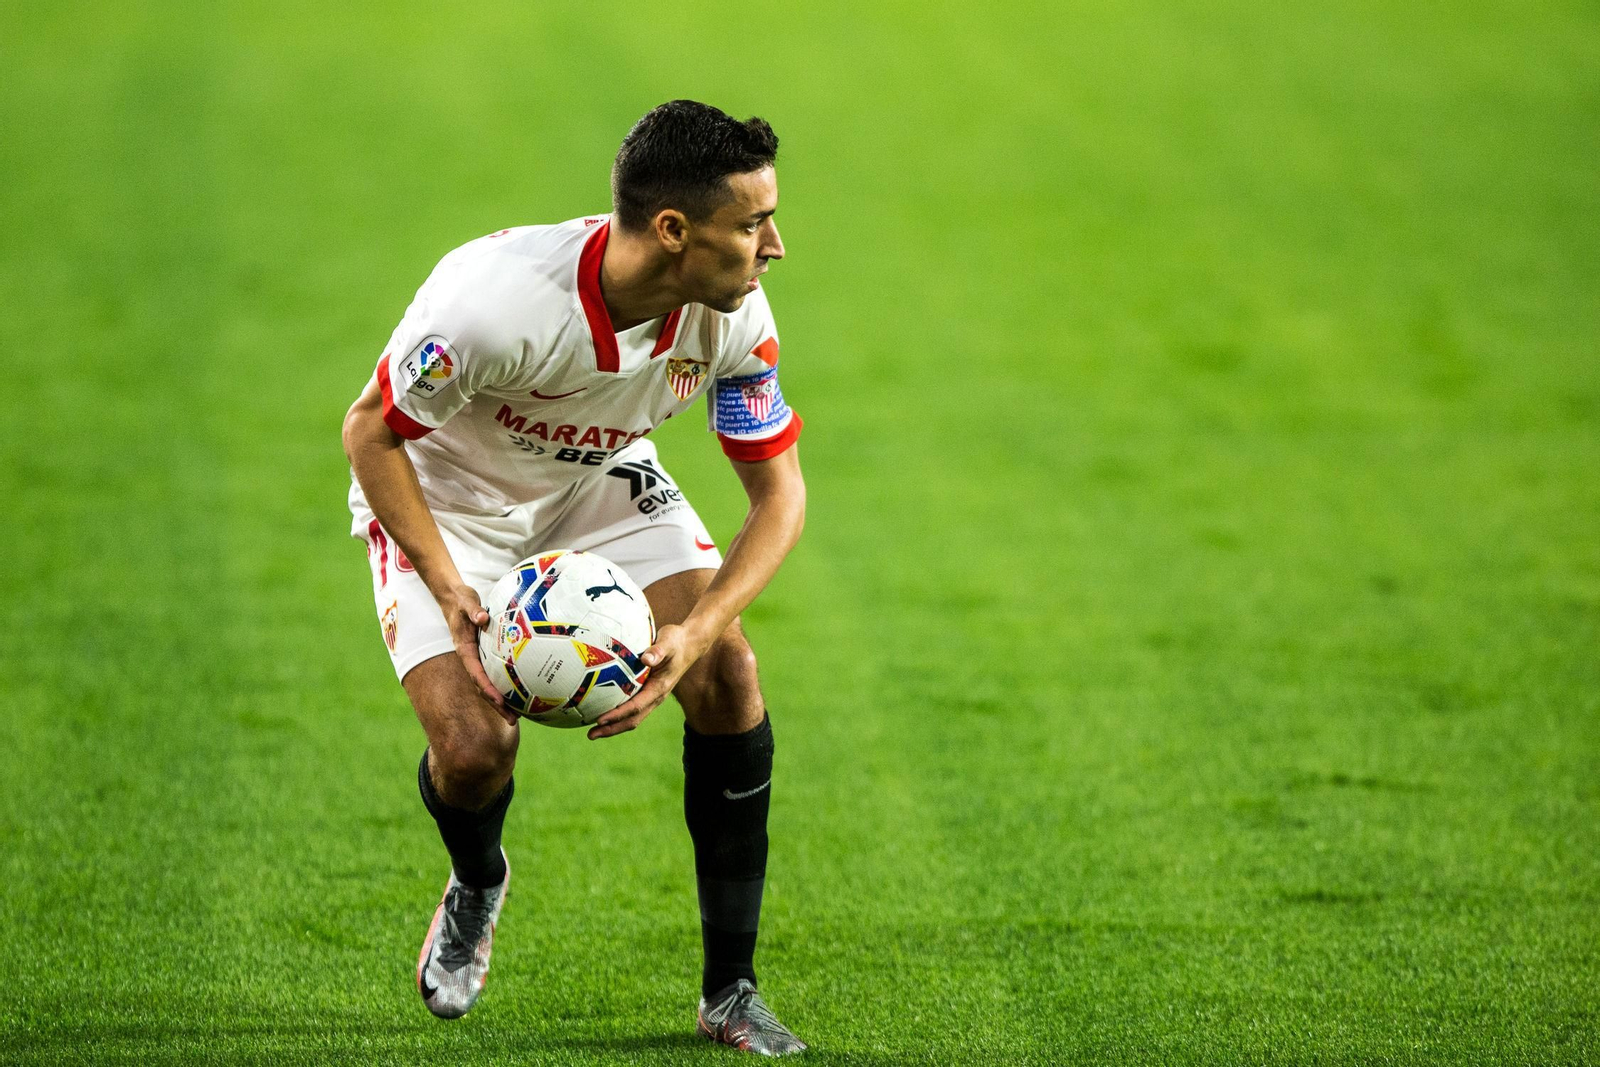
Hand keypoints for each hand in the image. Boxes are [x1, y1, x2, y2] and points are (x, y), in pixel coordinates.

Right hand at [441, 585, 515, 725]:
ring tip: (517, 716)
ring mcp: (477, 658)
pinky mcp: (484, 655)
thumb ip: (473, 611)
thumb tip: (482, 619)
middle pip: (483, 687)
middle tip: (513, 720)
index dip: (487, 689)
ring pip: (488, 683)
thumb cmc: (461, 601)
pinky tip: (520, 692)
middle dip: (497, 705)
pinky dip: (505, 684)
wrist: (454, 598)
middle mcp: (471, 658)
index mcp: (465, 650)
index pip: (476, 674)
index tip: (499, 701)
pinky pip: (495, 673)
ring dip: (501, 701)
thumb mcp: (466, 603)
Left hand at [588, 624, 703, 739]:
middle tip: (591, 735)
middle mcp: (656, 697)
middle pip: (633, 719)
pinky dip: (617, 715)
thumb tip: (645, 659)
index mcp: (659, 688)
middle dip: (612, 729)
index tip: (600, 720)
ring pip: (632, 717)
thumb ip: (658, 651)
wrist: (688, 644)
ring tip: (592, 732)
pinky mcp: (648, 693)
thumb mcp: (668, 642)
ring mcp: (652, 697)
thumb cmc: (676, 641)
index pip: (636, 706)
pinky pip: (631, 709)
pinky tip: (601, 712)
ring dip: (613, 726)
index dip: (618, 715)